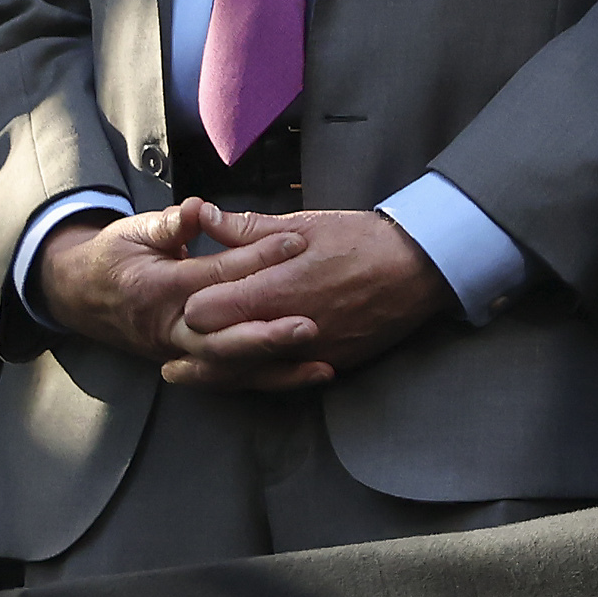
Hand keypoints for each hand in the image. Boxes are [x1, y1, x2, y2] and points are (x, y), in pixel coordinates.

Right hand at [30, 200, 292, 373]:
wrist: (79, 295)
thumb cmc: (116, 256)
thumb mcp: (134, 232)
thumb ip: (170, 224)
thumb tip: (197, 209)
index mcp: (157, 288)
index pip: (212, 276)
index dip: (254, 259)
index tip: (296, 242)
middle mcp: (168, 327)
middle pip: (219, 338)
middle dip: (265, 335)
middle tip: (310, 325)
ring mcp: (178, 350)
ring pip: (229, 367)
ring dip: (276, 368)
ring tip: (321, 366)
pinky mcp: (190, 362)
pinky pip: (231, 377)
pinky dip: (271, 380)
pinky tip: (313, 376)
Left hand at [158, 206, 451, 391]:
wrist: (423, 267)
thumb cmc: (362, 240)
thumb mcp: (305, 225)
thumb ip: (247, 229)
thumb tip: (202, 217)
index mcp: (276, 288)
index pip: (205, 311)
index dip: (192, 305)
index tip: (188, 298)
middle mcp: (287, 328)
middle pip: (218, 352)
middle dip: (194, 346)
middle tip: (174, 349)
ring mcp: (309, 352)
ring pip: (245, 375)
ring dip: (216, 371)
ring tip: (188, 369)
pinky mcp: (329, 364)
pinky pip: (281, 380)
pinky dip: (258, 375)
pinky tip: (241, 372)